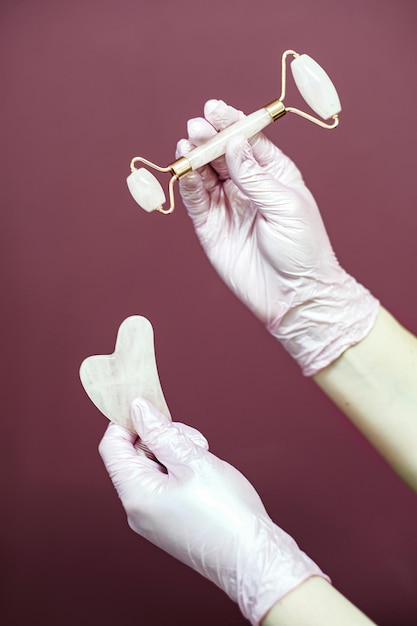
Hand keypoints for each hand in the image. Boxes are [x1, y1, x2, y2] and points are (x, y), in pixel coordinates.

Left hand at [99, 398, 326, 624]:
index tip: (149, 405)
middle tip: (193, 440)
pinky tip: (206, 474)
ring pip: (154, 468)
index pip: (113, 446)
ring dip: (176, 453)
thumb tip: (138, 409)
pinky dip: (182, 471)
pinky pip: (166, 485)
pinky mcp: (170, 522)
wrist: (255, 560)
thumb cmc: (227, 515)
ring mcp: (154, 518)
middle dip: (161, 437)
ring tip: (205, 459)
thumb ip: (161, 432)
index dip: (126, 421)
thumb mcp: (193, 461)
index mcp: (135, 495)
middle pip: (135, 455)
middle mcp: (138, 509)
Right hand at [177, 100, 378, 374]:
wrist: (294, 296)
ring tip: (187, 144)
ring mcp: (228, 207)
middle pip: (222, 154)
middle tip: (196, 127)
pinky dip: (188, 186)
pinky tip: (184, 171)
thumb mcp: (285, 205)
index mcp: (273, 175)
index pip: (247, 141)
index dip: (230, 123)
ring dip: (195, 158)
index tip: (213, 108)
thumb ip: (255, 175)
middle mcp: (248, 187)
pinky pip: (196, 202)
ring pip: (205, 175)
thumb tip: (234, 143)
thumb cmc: (302, 250)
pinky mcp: (211, 229)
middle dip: (208, 138)